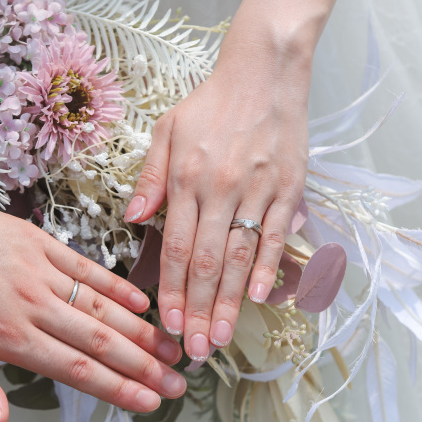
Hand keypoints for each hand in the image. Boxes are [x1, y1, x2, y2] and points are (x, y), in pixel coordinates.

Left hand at [0, 208, 185, 421]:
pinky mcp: (41, 244)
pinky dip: (116, 285)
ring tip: (171, 348)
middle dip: (144, 365)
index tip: (149, 402)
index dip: (118, 388)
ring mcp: (41, 271)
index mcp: (8, 335)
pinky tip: (140, 301)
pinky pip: (87, 268)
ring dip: (140, 330)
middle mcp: (33, 304)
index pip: (76, 368)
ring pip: (101, 306)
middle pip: (100, 340)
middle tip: (177, 381)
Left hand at [124, 48, 309, 361]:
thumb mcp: (167, 130)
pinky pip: (275, 235)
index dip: (169, 290)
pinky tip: (257, 297)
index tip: (166, 323)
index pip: (173, 247)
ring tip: (218, 338)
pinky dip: (267, 268)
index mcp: (186, 179)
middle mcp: (218, 189)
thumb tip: (134, 218)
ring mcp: (255, 190)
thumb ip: (151, 178)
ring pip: (239, 257)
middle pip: (204, 262)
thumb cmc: (210, 103)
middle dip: (196, 310)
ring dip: (228, 301)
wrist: (263, 72)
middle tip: (192, 350)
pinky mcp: (287, 188)